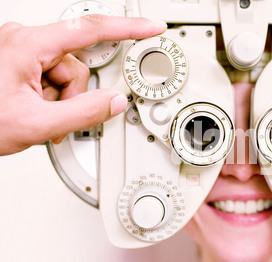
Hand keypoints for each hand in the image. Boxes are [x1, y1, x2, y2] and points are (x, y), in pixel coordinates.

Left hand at [0, 15, 166, 155]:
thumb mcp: (34, 125)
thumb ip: (82, 114)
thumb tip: (114, 101)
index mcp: (27, 45)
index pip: (89, 30)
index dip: (127, 28)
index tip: (151, 27)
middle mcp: (24, 40)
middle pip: (77, 65)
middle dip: (73, 96)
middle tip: (55, 118)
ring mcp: (21, 50)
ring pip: (66, 75)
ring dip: (60, 101)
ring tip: (38, 117)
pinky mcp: (20, 61)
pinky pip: (52, 77)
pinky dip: (51, 98)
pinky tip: (33, 111)